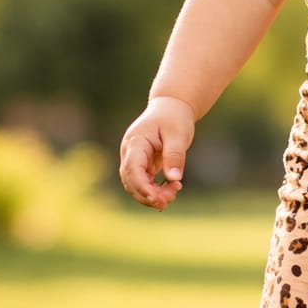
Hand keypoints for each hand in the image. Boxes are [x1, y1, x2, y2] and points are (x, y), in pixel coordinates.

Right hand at [119, 96, 195, 210]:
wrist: (172, 107)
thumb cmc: (174, 118)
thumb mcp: (178, 134)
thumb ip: (174, 155)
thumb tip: (173, 178)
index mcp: (135, 143)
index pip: (132, 169)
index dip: (142, 186)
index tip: (156, 199)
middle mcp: (130, 152)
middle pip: (131, 181)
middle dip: (147, 195)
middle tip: (169, 200)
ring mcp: (134, 159)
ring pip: (136, 185)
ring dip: (152, 195)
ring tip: (174, 193)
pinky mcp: (142, 165)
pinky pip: (144, 183)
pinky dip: (156, 190)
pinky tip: (172, 188)